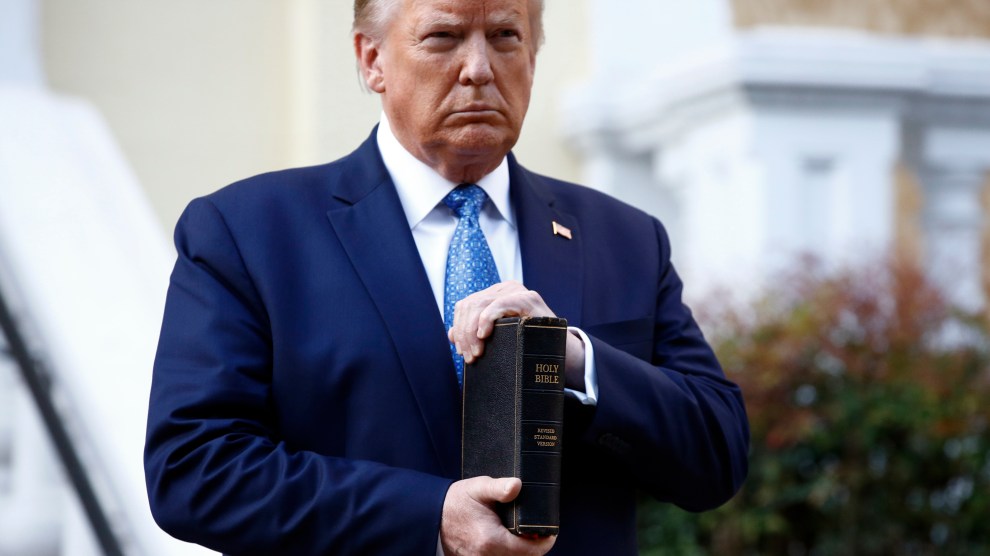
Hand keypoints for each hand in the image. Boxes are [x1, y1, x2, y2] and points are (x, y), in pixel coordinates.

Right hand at [440, 476, 555, 554]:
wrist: (430, 515)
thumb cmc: (456, 501)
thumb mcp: (478, 488)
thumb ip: (499, 487)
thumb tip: (517, 485)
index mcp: (491, 539)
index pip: (530, 551)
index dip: (545, 543)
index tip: (551, 533)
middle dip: (533, 546)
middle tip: (537, 531)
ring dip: (519, 550)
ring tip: (522, 533)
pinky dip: (505, 552)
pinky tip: (506, 539)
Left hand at [447, 281, 585, 389]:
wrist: (561, 352)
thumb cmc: (527, 345)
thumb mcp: (498, 338)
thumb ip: (475, 333)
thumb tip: (451, 334)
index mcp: (496, 295)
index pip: (466, 305)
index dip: (459, 327)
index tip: (460, 351)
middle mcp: (505, 288)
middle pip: (470, 305)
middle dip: (464, 333)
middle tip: (468, 357)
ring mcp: (517, 291)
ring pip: (480, 305)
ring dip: (472, 332)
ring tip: (476, 353)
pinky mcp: (528, 298)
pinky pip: (499, 304)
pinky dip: (487, 319)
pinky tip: (484, 335)